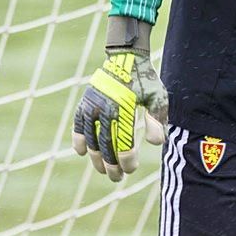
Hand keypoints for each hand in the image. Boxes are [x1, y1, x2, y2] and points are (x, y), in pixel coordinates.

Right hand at [72, 51, 167, 181]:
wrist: (126, 57)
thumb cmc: (145, 80)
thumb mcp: (157, 97)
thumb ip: (157, 119)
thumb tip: (158, 143)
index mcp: (123, 108)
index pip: (123, 142)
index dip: (126, 159)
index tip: (130, 169)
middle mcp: (104, 108)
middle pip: (105, 145)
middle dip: (111, 165)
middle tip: (116, 178)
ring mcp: (91, 106)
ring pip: (90, 138)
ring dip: (96, 157)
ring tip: (103, 170)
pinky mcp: (84, 103)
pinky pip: (78, 125)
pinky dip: (79, 138)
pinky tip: (82, 152)